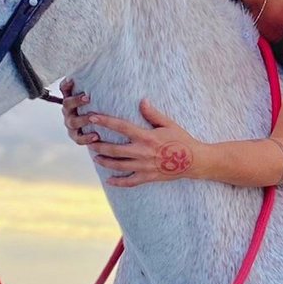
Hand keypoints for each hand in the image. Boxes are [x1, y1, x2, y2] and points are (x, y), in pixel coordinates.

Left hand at [59, 79, 203, 185]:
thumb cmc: (182, 140)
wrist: (194, 161)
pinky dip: (118, 182)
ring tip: (96, 157)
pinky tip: (109, 181)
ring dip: (105, 161)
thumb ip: (153, 114)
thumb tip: (142, 101)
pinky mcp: (148, 177)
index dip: (105, 121)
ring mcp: (144, 166)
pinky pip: (130, 182)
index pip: (121, 127)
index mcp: (146, 137)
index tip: (92, 117)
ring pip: (118, 165)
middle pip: (114, 149)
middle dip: (99, 145)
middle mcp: (142, 152)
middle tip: (88, 141)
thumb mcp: (168, 124)